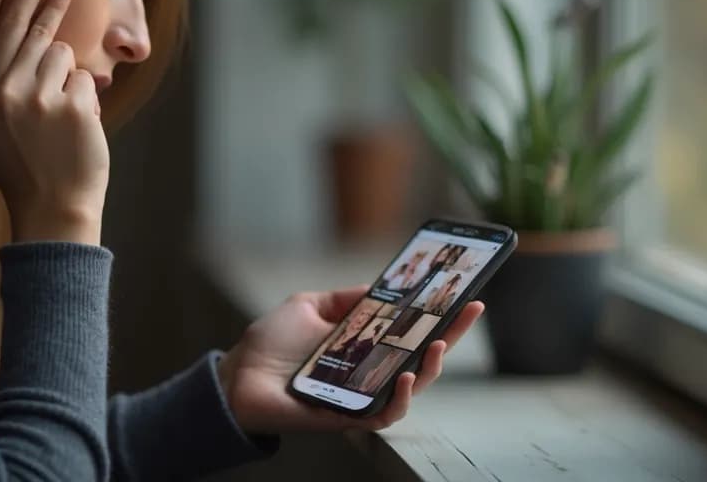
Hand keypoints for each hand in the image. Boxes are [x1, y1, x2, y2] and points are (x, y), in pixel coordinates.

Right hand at [0, 0, 108, 244]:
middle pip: (21, 26)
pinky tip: (77, 124)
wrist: (51, 207)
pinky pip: (84, 75)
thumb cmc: (18, 167)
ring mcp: (35, 98)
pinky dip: (86, 95)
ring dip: (65, 73)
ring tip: (60, 108)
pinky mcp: (70, 105)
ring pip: (58, 51)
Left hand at [217, 284, 484, 434]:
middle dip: (451, 335)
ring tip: (438, 343)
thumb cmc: (270, 344)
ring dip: (430, 367)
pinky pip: (384, 415)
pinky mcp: (348, 418)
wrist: (236, 376)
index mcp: (364, 346)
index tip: (464, 292)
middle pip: (422, 358)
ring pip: (412, 388)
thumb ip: (346, 298)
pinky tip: (404, 377)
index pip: (410, 331)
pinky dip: (400, 399)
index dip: (439, 316)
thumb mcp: (310, 305)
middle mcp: (369, 372)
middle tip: (471, 309)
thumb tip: (383, 288)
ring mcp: (361, 396)